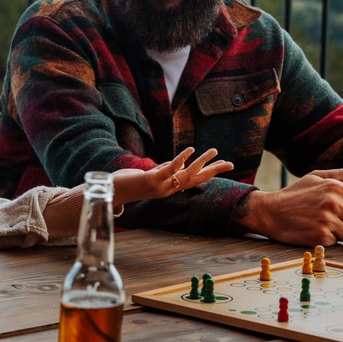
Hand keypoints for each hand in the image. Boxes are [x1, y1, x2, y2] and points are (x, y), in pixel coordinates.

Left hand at [112, 147, 233, 204]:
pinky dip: (181, 160)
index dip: (209, 174)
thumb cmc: (129, 184)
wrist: (111, 192)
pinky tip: (190, 149)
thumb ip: (163, 170)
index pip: (194, 180)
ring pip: (186, 174)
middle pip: (196, 179)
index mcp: (170, 188)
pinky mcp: (152, 180)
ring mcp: (161, 185)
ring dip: (201, 163)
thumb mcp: (151, 175)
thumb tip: (173, 164)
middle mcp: (168, 189)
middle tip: (231, 164)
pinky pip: (170, 169)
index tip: (225, 166)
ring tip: (214, 151)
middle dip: (213, 171)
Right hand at [238, 169, 342, 246]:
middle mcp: (332, 203)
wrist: (270, 212)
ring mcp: (326, 221)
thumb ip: (340, 176)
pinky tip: (313, 230)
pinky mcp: (320, 236)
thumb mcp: (315, 176)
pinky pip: (336, 242)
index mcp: (334, 187)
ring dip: (339, 232)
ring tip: (322, 224)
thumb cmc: (294, 194)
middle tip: (333, 218)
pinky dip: (326, 239)